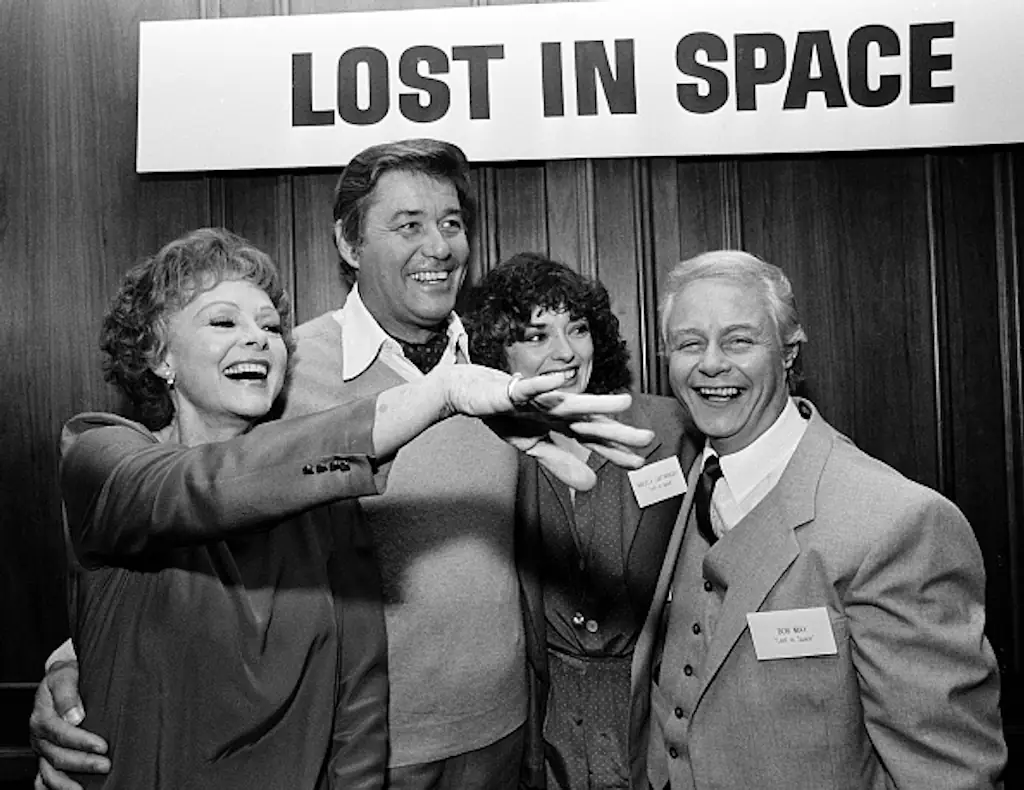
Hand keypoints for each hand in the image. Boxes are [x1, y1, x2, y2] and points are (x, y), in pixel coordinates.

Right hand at [29, 661, 108, 789]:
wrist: (61, 676)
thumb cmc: (67, 675)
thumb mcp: (66, 674)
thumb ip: (68, 693)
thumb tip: (75, 716)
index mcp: (42, 716)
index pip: (60, 734)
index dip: (81, 742)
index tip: (103, 746)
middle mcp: (39, 736)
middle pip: (57, 756)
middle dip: (82, 763)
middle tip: (106, 765)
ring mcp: (42, 749)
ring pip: (49, 773)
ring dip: (68, 783)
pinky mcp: (46, 756)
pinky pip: (44, 779)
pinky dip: (52, 788)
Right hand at [437, 365, 653, 489]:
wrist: (470, 390)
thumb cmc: (504, 414)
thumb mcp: (532, 445)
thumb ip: (560, 462)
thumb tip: (591, 485)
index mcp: (560, 423)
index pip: (593, 439)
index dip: (614, 451)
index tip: (640, 464)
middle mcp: (555, 408)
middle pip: (590, 422)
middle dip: (617, 431)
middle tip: (648, 439)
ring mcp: (537, 398)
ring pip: (569, 403)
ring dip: (595, 404)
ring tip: (622, 404)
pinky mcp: (514, 390)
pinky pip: (529, 387)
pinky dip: (542, 384)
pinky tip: (558, 379)